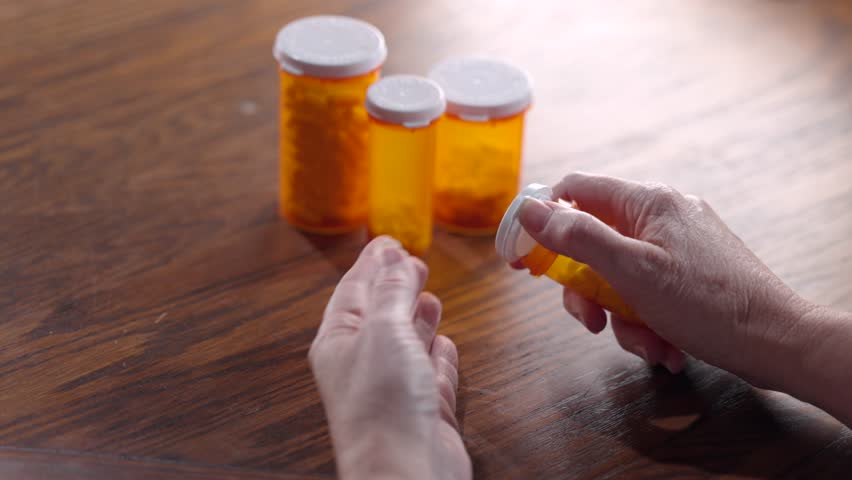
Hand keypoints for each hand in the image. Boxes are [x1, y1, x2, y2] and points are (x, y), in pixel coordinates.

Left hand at [309, 237, 470, 479]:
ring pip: (406, 342)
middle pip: (379, 314)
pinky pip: (430, 373)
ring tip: (428, 295)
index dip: (372, 263)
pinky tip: (443, 343)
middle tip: (411, 260)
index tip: (388, 241)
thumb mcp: (384, 328)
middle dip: (395, 286)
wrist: (405, 469)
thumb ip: (392, 292)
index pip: (354, 290)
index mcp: (339, 342)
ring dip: (416, 317)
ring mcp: (394, 388)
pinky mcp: (424, 410)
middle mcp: (363, 364)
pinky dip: (437, 356)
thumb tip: (396, 260)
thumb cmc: (382, 401)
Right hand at [516, 172, 811, 383]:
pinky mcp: (692, 272)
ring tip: (649, 346)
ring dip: (623, 318)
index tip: (523, 260)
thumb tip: (530, 209)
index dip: (542, 222)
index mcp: (648, 202)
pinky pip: (648, 291)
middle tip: (590, 322)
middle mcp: (662, 215)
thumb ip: (578, 237)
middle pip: (594, 242)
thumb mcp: (632, 271)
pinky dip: (648, 322)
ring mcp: (679, 244)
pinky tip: (667, 348)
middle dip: (589, 290)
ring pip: (620, 275)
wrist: (780, 342)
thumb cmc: (708, 304)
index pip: (575, 191)